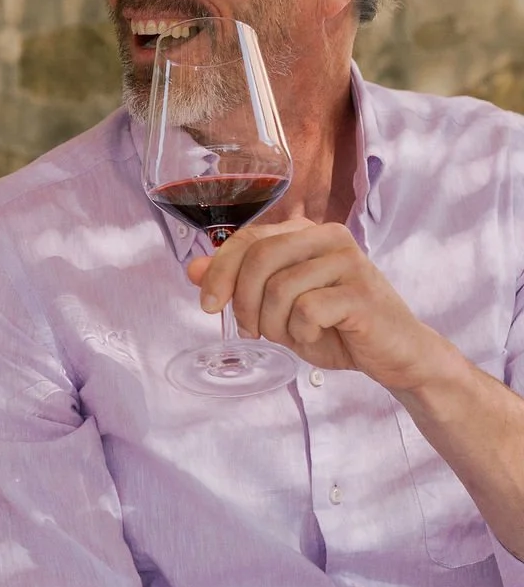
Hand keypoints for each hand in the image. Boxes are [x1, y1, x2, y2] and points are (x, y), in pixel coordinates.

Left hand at [188, 216, 447, 394]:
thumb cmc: (336, 327)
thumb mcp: (278, 305)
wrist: (394, 355)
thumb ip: (239, 283)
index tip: (209, 305)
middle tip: (251, 331)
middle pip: (259, 258)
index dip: (218, 271)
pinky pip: (307, 310)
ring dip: (275, 324)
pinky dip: (302, 334)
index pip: (247, 238)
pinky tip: (317, 337)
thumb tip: (192, 269)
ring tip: (292, 335)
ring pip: (280, 288)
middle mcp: (329, 237)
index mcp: (307, 232)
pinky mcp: (361, 293)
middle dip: (244, 302)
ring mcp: (349, 262)